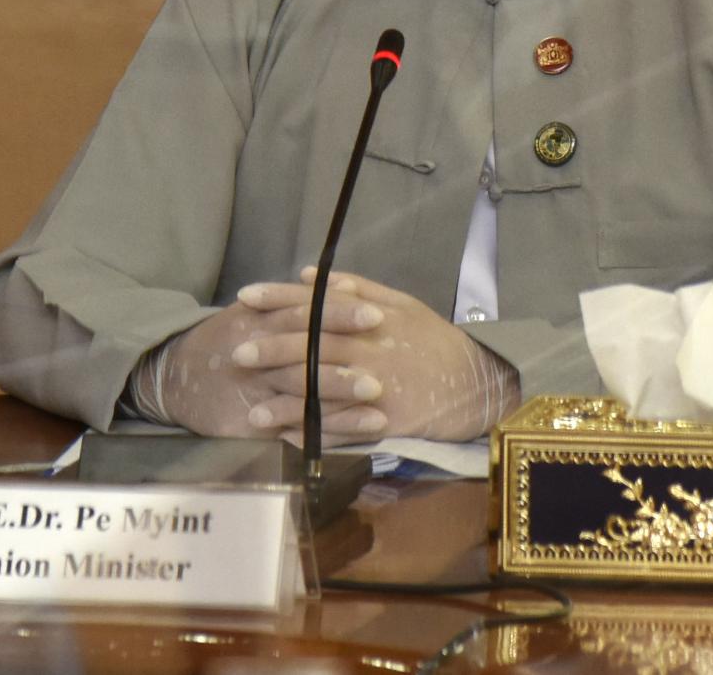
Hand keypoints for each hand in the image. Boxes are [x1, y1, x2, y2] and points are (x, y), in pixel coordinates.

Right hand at [131, 291, 389, 439]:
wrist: (175, 378)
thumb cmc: (225, 338)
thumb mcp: (252, 311)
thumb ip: (291, 299)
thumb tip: (338, 284)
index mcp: (259, 321)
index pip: (304, 314)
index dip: (339, 314)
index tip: (376, 313)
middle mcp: (257, 355)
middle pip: (305, 357)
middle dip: (345, 361)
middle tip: (387, 362)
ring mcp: (254, 392)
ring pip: (302, 395)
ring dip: (342, 398)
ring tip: (381, 398)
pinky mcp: (251, 426)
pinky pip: (295, 428)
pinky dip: (329, 430)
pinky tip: (361, 429)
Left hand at [234, 269, 519, 442]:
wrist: (476, 382)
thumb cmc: (434, 340)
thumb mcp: (402, 303)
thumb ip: (357, 288)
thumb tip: (313, 275)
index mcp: (371, 316)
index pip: (316, 302)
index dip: (279, 298)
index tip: (245, 296)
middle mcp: (369, 348)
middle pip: (312, 346)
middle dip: (271, 348)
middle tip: (236, 352)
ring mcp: (376, 386)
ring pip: (322, 391)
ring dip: (283, 401)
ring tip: (250, 408)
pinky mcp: (385, 419)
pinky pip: (341, 427)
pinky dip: (312, 432)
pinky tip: (286, 438)